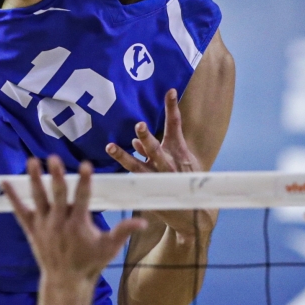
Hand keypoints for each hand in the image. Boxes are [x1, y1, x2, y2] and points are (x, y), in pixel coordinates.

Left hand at [3, 156, 146, 285]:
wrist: (65, 281)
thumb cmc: (90, 263)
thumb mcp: (109, 248)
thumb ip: (124, 231)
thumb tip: (144, 221)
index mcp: (78, 225)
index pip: (82, 198)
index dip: (84, 181)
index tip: (85, 165)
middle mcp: (59, 223)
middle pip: (57, 195)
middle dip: (55, 176)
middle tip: (53, 158)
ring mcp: (43, 226)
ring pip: (37, 199)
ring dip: (33, 180)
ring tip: (31, 161)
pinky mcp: (32, 229)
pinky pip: (19, 211)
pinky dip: (12, 197)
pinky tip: (5, 181)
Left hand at [104, 89, 212, 239]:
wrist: (194, 213)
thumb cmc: (185, 179)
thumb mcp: (178, 159)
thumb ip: (155, 149)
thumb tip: (134, 142)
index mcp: (179, 151)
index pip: (176, 125)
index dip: (172, 108)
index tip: (170, 91)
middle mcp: (169, 164)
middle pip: (156, 148)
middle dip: (147, 138)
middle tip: (139, 126)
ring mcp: (159, 179)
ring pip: (139, 167)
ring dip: (124, 157)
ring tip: (110, 147)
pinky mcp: (151, 191)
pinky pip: (133, 181)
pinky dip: (123, 174)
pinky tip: (113, 165)